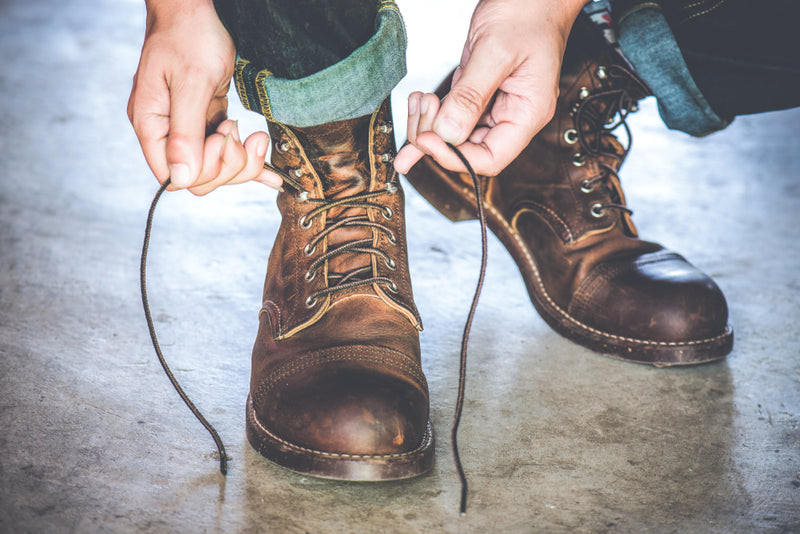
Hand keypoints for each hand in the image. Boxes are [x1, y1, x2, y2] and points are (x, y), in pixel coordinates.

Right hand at [127, 0, 281, 193]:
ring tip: (256, 135)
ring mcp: (187, 128)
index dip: (204, 168)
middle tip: (242, 132)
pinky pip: (226, 153)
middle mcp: (166, 132)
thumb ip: (186, 133)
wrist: (195, 8)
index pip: (174, 176)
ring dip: (242, 160)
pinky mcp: (206, 122)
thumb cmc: (189, 35)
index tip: (223, 135)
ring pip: (216, 169)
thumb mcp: (192, 83)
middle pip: (198, 177)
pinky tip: (270, 173)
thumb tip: (181, 178)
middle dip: (228, 164)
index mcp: (152, 125)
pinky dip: (250, 162)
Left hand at [395, 0, 586, 176]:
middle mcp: (512, 115)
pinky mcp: (477, 93)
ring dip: (430, 124)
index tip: (429, 140)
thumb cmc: (529, 12)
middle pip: (469, 150)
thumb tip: (448, 132)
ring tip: (419, 100)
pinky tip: (417, 113)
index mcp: (527, 113)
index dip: (456, 157)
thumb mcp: (496, 52)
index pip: (490, 158)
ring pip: (456, 134)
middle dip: (438, 137)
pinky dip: (432, 116)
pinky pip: (452, 115)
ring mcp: (494, 105)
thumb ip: (471, 95)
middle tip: (422, 110)